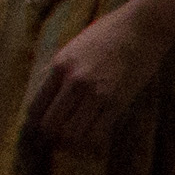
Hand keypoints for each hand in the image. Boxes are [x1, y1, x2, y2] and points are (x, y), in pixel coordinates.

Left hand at [29, 0, 174, 152]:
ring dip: (70, 143)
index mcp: (58, 66)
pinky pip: (99, 132)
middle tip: (54, 141)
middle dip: (50, 136)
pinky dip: (92, 142)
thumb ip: (58, 70)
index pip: (36, 105)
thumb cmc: (106, 34)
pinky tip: (92, 143)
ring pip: (73, 132)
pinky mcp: (118, 101)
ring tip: (72, 145)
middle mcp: (74, 81)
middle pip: (51, 122)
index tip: (37, 130)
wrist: (141, 28)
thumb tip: (44, 91)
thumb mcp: (72, 48)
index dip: (34, 122)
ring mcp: (97, 93)